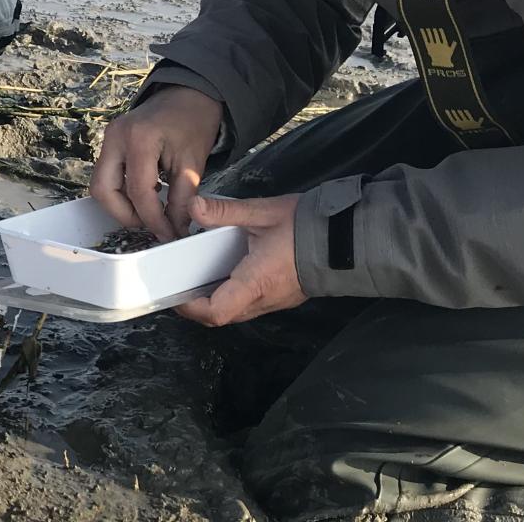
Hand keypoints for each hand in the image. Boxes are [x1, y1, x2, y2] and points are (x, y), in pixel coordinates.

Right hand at [93, 85, 223, 240]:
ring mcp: (108, 138)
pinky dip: (123, 191)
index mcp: (139, 140)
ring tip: (150, 212)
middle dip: (125, 215)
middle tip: (151, 225)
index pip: (139, 192)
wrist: (188, 94)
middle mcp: (115, 138)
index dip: (153, 220)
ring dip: (121, 205)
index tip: (169, 235)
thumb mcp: (194, 163)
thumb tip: (176, 229)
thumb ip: (183, 199)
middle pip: (103, 189)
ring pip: (100, 184)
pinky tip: (146, 195)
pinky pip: (107, 174)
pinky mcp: (110, 142)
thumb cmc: (194, 123)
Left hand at [174, 194, 303, 325]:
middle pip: (223, 316)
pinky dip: (233, 294)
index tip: (176, 292)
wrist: (348, 237)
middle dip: (197, 305)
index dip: (190, 307)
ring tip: (201, 276)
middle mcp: (265, 298)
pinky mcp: (283, 297)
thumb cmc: (306, 226)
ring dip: (216, 300)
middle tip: (181, 283)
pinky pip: (251, 304)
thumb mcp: (261, 212)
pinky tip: (228, 272)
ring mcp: (276, 301)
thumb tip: (194, 207)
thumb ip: (224, 211)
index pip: (216, 312)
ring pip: (237, 312)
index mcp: (256, 281)